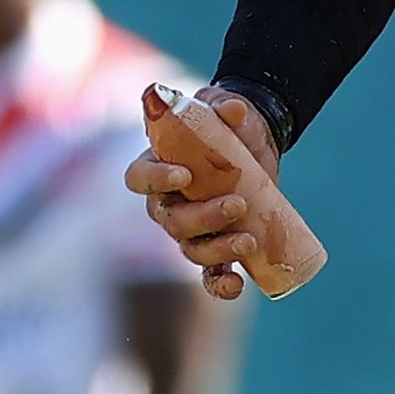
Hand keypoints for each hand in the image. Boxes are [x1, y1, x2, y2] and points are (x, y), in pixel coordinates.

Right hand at [122, 87, 280, 302]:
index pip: (139, 178)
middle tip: (236, 204)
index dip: (155, 179)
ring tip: (247, 241)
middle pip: (169, 220)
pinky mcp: (218, 243)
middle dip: (201, 218)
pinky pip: (210, 273)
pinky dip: (220, 284)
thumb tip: (234, 110)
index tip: (184, 175)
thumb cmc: (231, 124)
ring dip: (216, 250)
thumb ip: (229, 107)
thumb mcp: (230, 110)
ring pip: (190, 248)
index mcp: (158, 166)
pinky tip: (237, 286)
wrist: (255, 144)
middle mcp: (167, 202)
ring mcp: (191, 228)